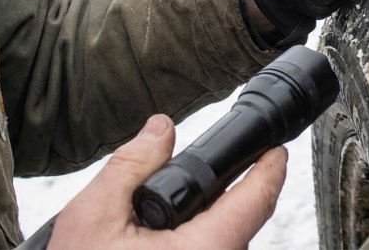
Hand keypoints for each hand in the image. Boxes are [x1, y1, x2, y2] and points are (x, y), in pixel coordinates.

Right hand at [48, 115, 286, 249]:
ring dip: (206, 219)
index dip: (270, 168)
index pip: (257, 200)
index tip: (275, 149)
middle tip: (212, 167)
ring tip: (172, 207)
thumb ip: (131, 166)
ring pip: (223, 240)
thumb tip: (160, 129)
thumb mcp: (92, 218)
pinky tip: (165, 234)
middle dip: (227, 191)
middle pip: (241, 220)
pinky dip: (194, 238)